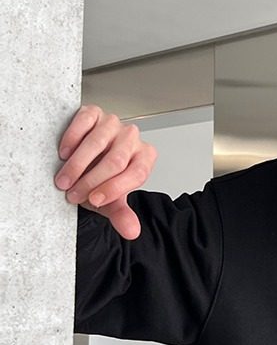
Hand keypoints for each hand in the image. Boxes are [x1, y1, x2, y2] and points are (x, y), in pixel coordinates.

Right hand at [55, 104, 157, 239]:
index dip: (114, 189)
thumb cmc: (100, 180)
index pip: (136, 174)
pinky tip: (64, 154)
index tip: (94, 201)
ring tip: (64, 180)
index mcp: (144, 158)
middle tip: (73, 195)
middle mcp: (132, 138)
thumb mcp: (110, 201)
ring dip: (78, 165)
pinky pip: (84, 122)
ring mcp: (113, 123)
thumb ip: (121, 215)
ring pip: (98, 143)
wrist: (84, 163)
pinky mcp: (94, 113)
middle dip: (92, 181)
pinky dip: (72, 139)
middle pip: (116, 160)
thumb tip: (132, 232)